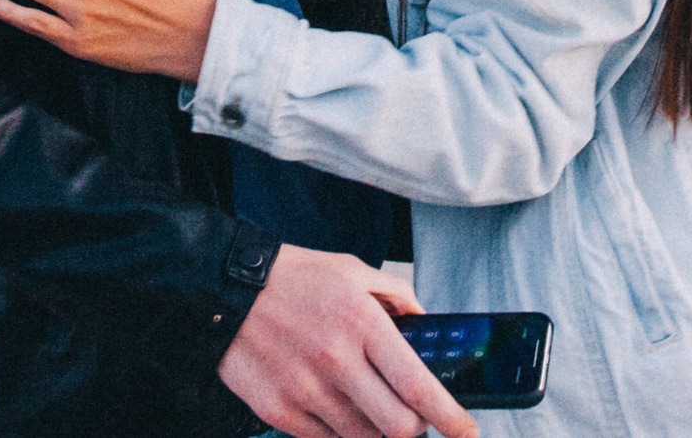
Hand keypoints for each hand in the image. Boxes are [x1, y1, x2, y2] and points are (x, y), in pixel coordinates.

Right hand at [222, 245, 477, 437]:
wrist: (223, 288)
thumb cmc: (292, 278)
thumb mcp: (352, 270)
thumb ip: (396, 296)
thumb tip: (426, 324)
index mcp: (362, 322)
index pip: (420, 387)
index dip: (452, 418)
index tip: (467, 432)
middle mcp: (337, 360)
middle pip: (399, 428)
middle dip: (414, 429)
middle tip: (411, 416)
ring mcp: (305, 391)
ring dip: (375, 429)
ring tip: (364, 400)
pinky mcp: (279, 411)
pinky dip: (338, 431)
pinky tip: (332, 403)